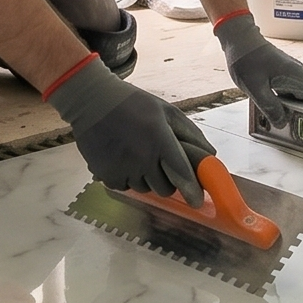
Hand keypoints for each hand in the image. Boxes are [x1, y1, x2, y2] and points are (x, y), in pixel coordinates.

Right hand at [44, 57, 213, 202]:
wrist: (92, 102)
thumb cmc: (132, 104)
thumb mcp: (166, 111)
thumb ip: (190, 134)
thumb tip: (210, 155)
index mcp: (160, 140)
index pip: (182, 174)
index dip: (192, 190)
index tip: (197, 200)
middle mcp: (142, 158)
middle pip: (165, 189)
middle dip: (167, 180)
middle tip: (160, 162)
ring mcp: (123, 169)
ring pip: (145, 189)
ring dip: (147, 178)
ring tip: (138, 155)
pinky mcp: (107, 176)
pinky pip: (126, 187)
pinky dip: (128, 178)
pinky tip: (123, 158)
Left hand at [214, 15, 302, 126]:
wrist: (239, 38)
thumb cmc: (246, 59)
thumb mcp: (255, 88)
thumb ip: (270, 107)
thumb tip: (282, 122)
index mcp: (296, 77)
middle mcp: (297, 73)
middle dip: (301, 114)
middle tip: (288, 126)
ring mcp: (290, 71)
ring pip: (296, 94)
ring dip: (289, 107)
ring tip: (275, 117)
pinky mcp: (282, 71)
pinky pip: (288, 89)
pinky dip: (282, 99)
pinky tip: (270, 104)